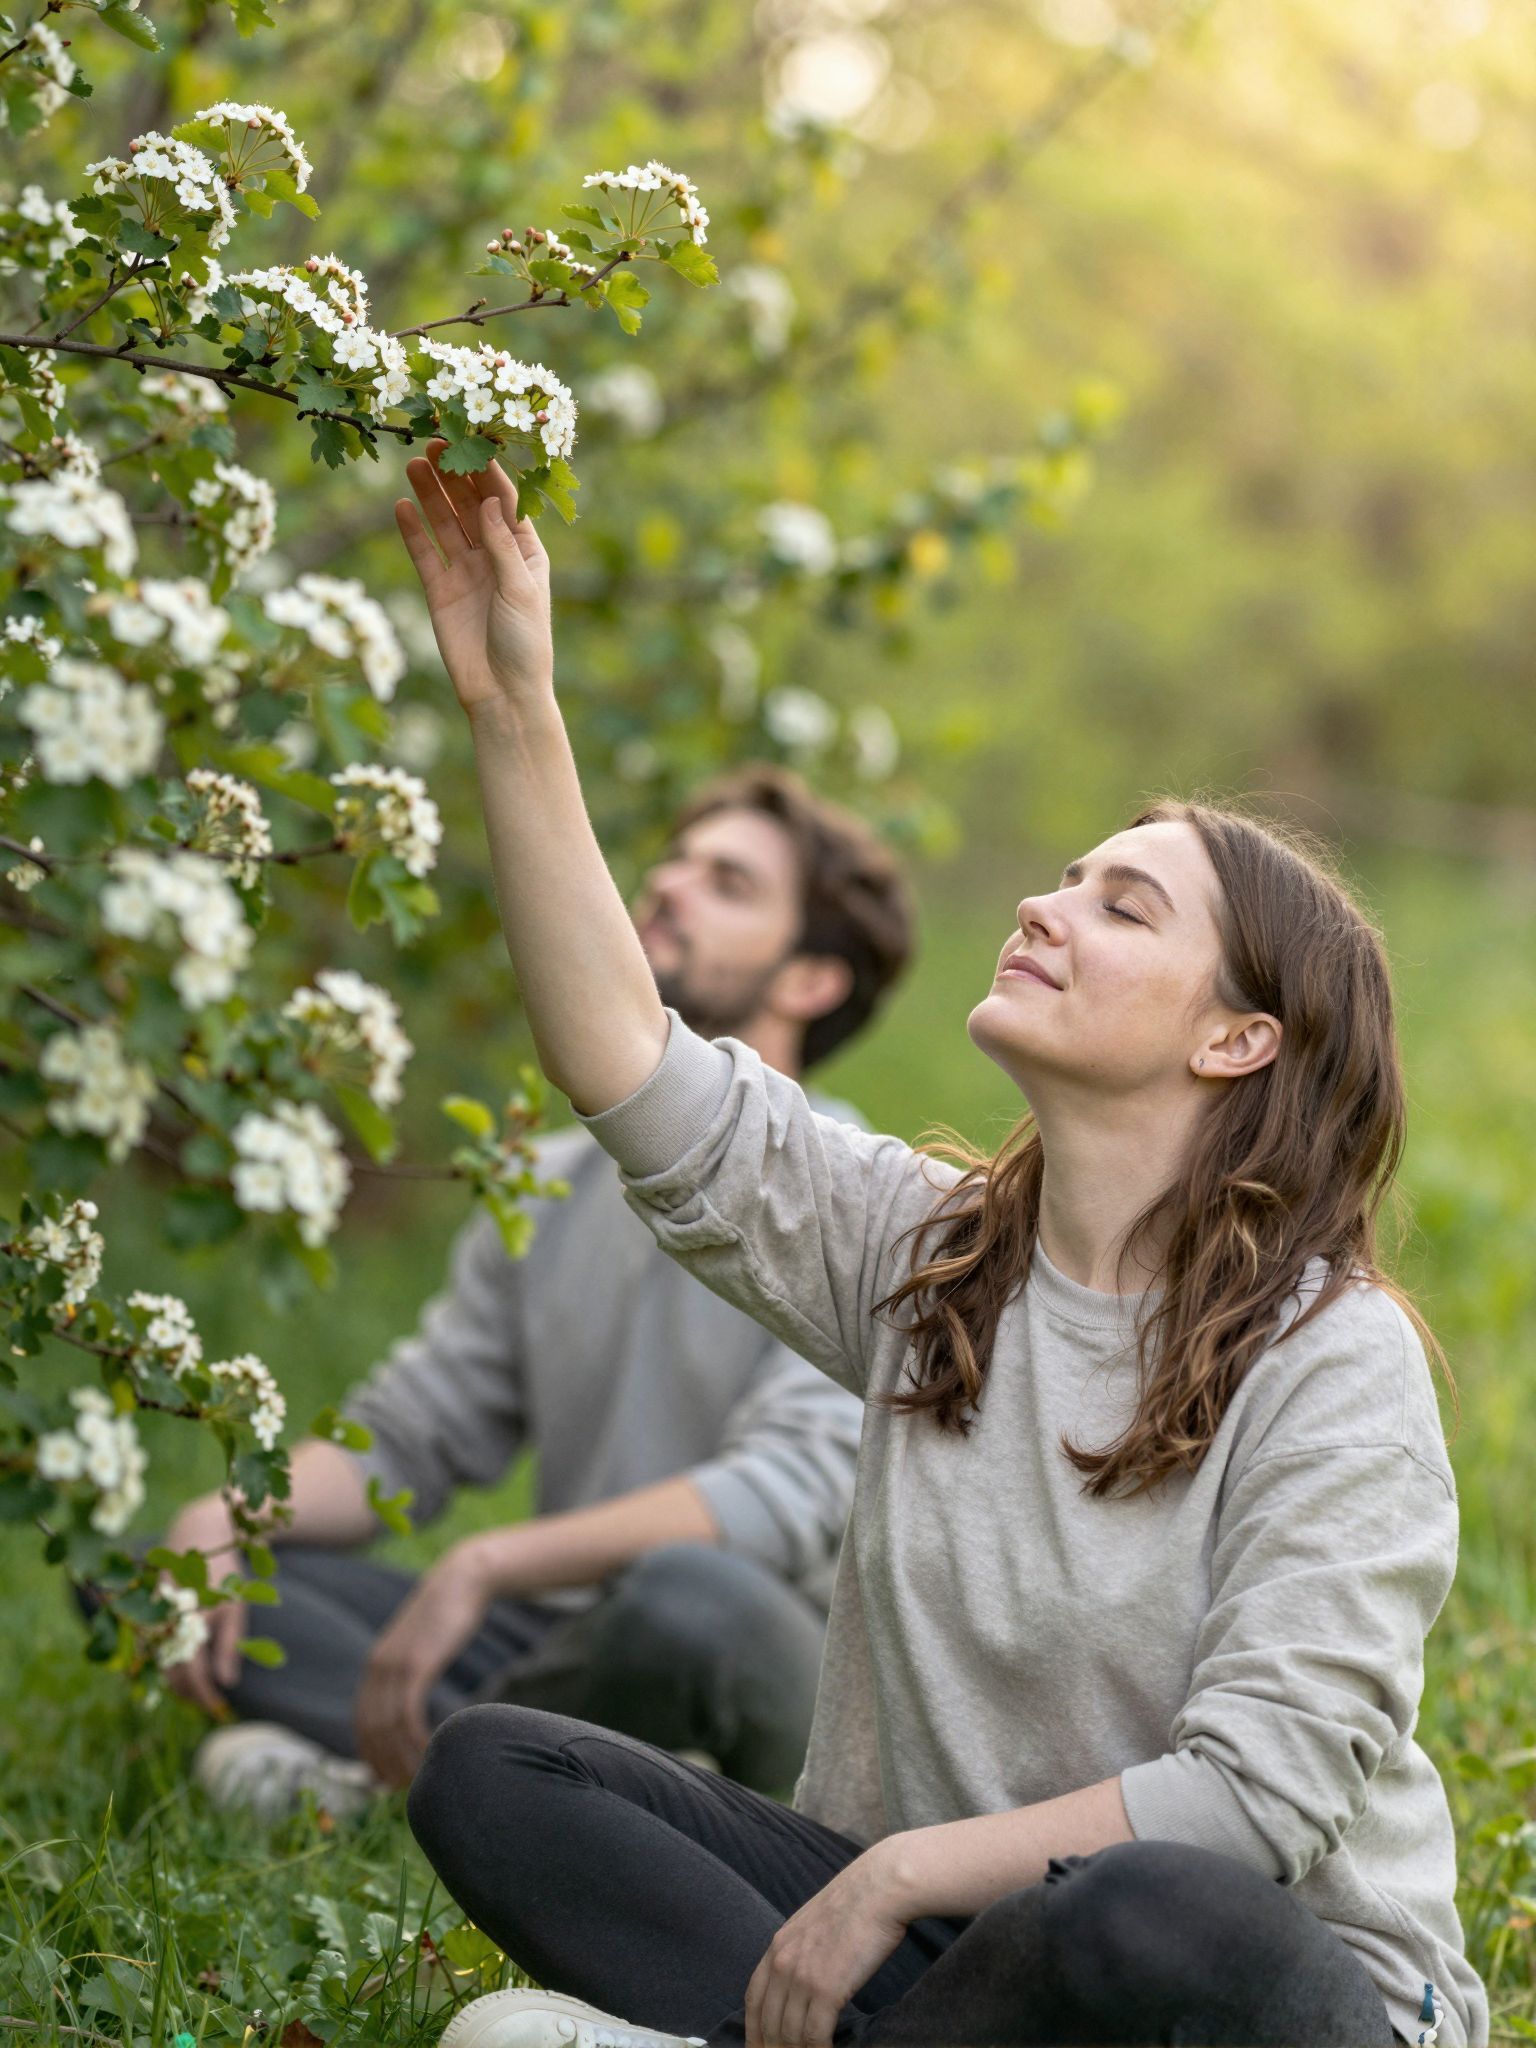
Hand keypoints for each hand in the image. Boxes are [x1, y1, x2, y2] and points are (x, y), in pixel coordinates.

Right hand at [160, 1494, 244, 1717]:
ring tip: (199, 1692)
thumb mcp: (235, 1606)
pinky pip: (153, 1651)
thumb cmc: (223, 1573)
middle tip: (210, 1705)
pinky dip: (167, 1666)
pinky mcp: (146, 1615)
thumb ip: (230, 1645)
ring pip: (160, 1666)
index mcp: (189, 1621)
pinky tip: (184, 1671)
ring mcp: (151, 1619)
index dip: (204, 1695)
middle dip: (190, 1694)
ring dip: (177, 1684)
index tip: (219, 1707)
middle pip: (172, 1676)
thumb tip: (227, 1683)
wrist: (197, 1534)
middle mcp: (164, 1623)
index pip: (192, 1675)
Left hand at [354, 1539, 493, 1788]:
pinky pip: (408, 1713)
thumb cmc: (447, 1617)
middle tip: (403, 1789)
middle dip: (383, 1764)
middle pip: (371, 1730)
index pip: (362, 1723)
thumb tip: (410, 1702)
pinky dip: (416, 1738)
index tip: (386, 1780)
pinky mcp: (416, 1664)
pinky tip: (431, 1750)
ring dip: (400, 1758)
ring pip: (387, 1727)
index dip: (370, 1755)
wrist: (462, 1580)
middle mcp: (377, 1668)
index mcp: (375, 1666)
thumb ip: (409, 1672)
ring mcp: (394, 1666)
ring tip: (418, 1778)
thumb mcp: (420, 1647)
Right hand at [394, 438, 552, 723]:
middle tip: (434, 442)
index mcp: (525, 552)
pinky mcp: (440, 591)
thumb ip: (502, 547)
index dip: (488, 472)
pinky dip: (413, 530)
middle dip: (454, 475)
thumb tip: (488, 501)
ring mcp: (466, 572)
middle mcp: (495, 556)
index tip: (471, 440)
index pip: (505, 503)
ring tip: (413, 463)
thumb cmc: (525, 644)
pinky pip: (424, 554)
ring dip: (431, 494)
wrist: (502, 694)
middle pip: (470, 506)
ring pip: (445, 524)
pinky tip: (401, 505)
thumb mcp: (521, 591)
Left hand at [744, 1846, 910, 2047]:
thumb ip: (801, 1950)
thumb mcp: (814, 1923)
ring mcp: (802, 1977)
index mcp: (778, 1946)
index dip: (754, 2031)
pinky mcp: (826, 1990)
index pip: (753, 1999)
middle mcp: (783, 1963)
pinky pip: (814, 2036)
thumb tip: (805, 1979)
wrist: (880, 1888)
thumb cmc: (857, 1904)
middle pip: (768, 2023)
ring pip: (789, 2035)